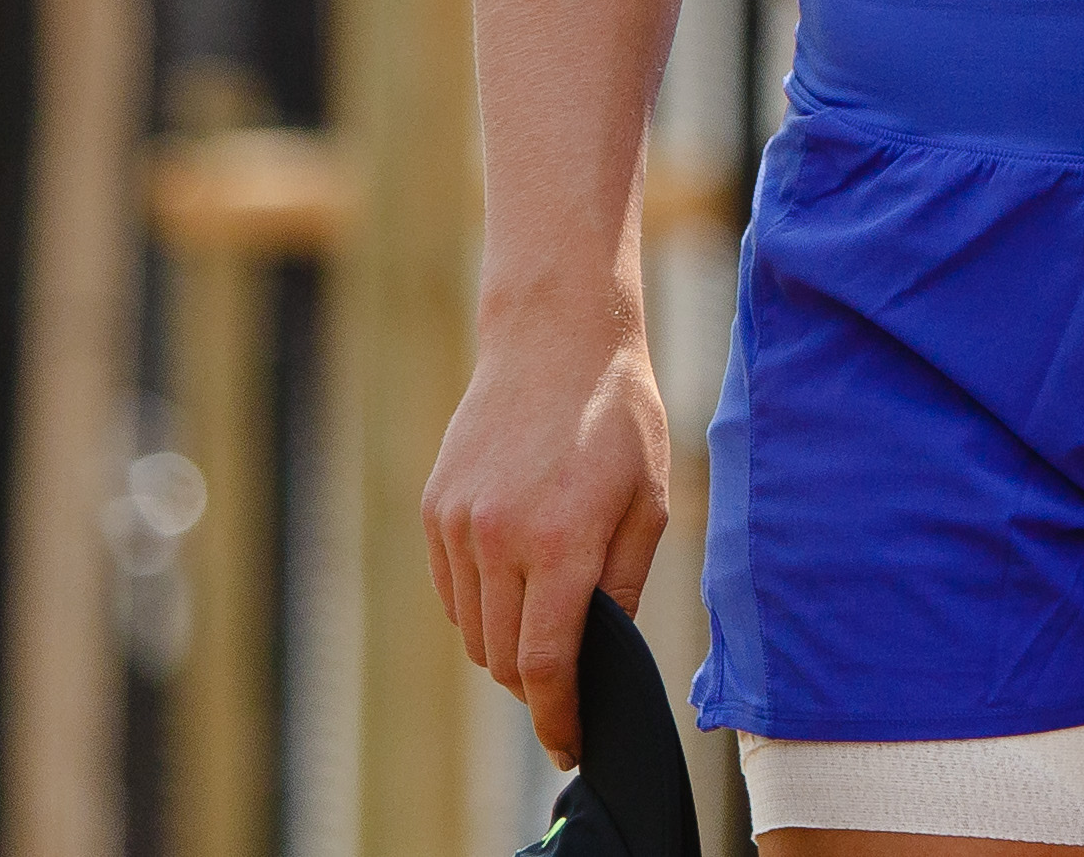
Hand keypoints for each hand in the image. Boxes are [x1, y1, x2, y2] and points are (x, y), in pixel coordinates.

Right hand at [423, 296, 671, 764]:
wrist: (555, 340)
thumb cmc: (618, 416)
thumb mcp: (650, 500)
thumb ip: (623, 582)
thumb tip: (608, 650)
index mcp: (559, 542)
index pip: (546, 663)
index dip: (558, 716)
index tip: (571, 744)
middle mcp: (496, 540)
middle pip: (503, 659)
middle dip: (537, 685)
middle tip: (573, 684)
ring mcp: (456, 527)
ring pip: (473, 632)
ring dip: (507, 647)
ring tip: (549, 629)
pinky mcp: (434, 512)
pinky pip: (453, 592)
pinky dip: (481, 608)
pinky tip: (517, 585)